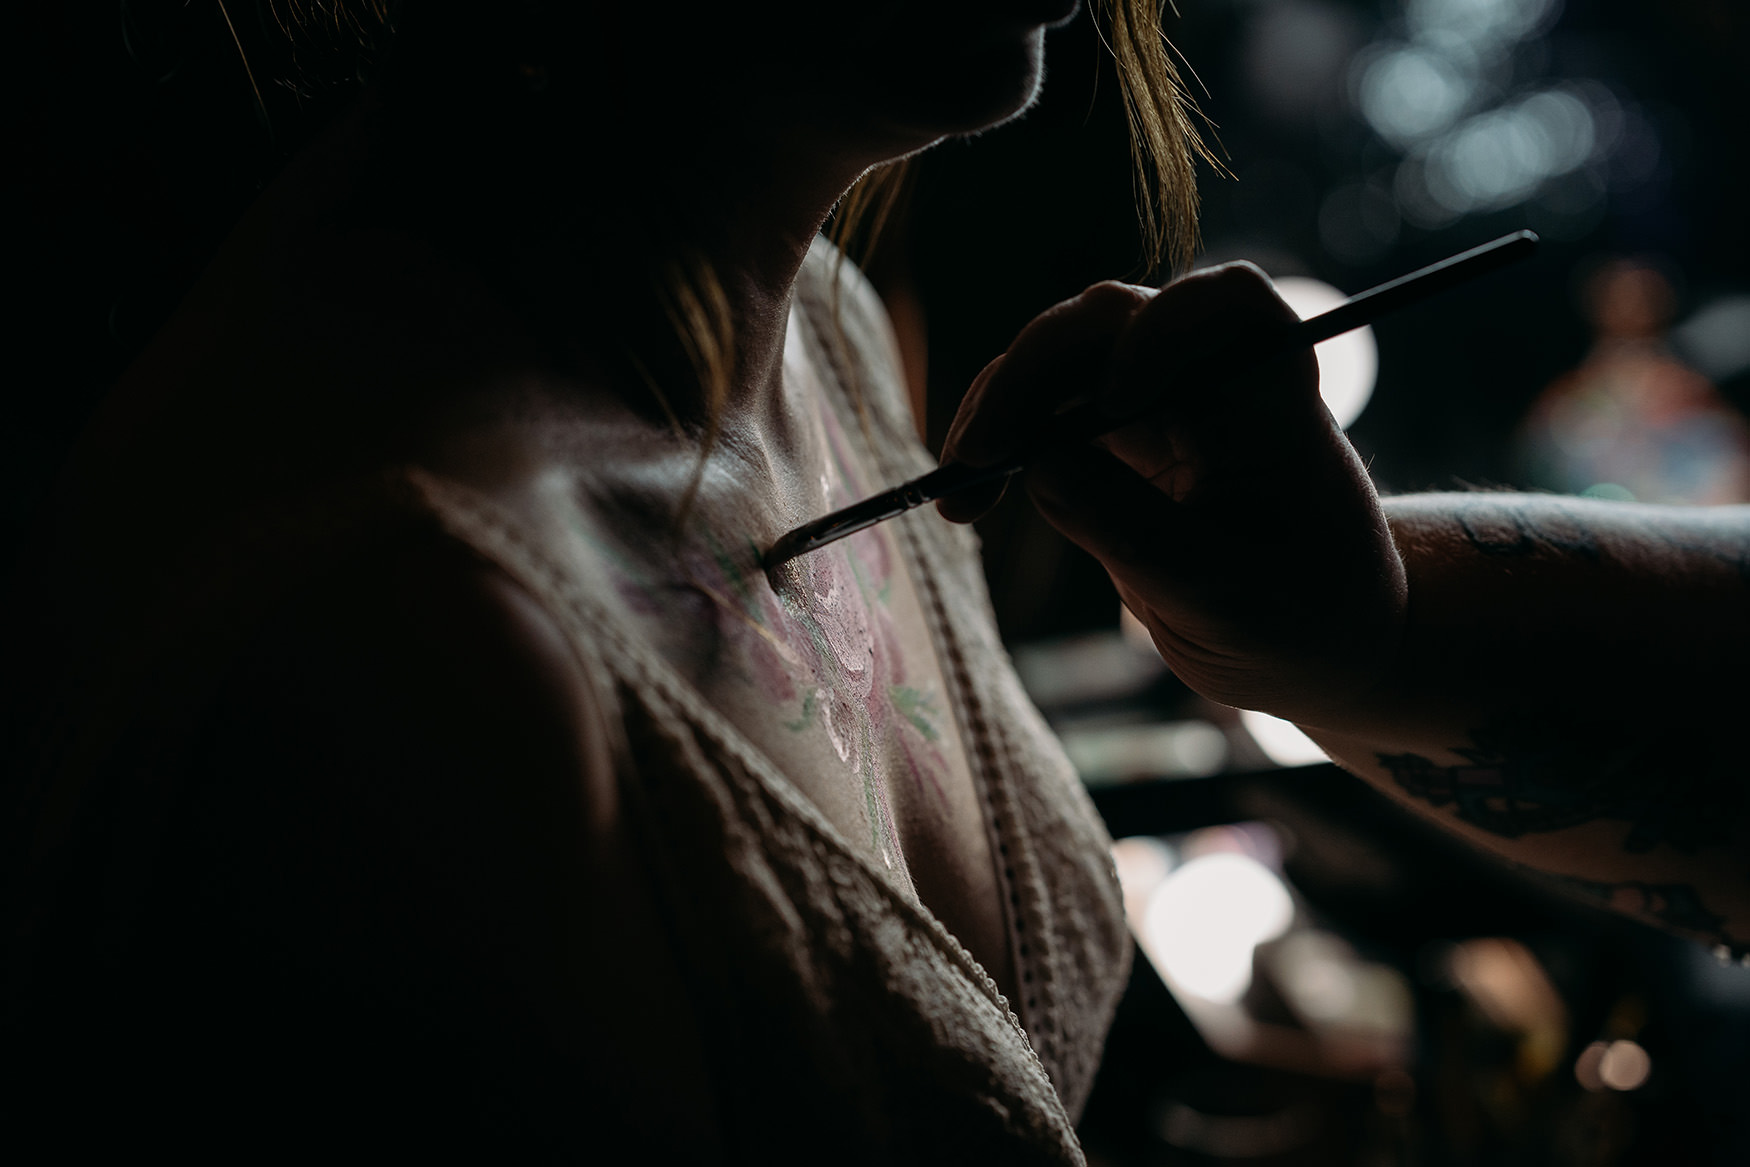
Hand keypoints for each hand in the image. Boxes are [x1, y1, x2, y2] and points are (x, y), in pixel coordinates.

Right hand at [940, 263, 1406, 726]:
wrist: (1315, 642)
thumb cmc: (1301, 620)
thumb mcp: (1228, 602)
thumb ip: (1139, 535)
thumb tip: (1040, 468)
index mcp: (1273, 398)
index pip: (1225, 304)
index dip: (1163, 328)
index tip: (1120, 402)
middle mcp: (1214, 378)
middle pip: (1112, 318)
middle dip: (1035, 371)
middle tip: (982, 455)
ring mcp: (1161, 399)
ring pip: (1062, 356)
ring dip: (1001, 407)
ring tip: (959, 494)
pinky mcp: (1119, 434)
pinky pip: (1045, 409)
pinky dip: (1002, 442)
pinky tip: (967, 502)